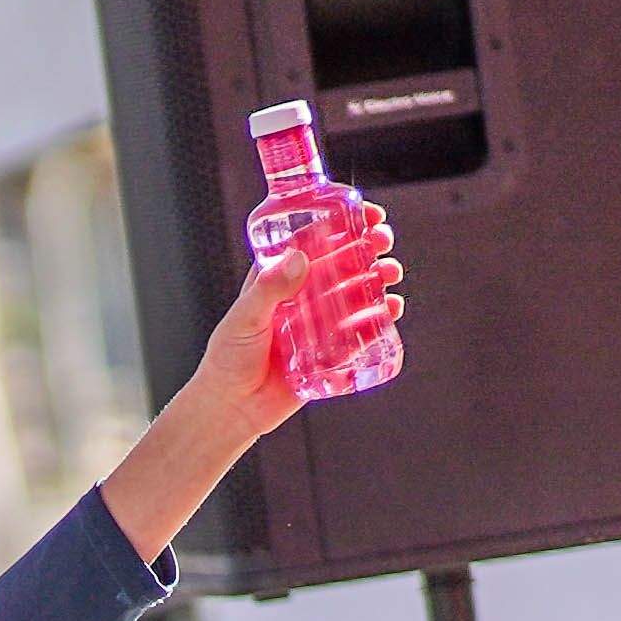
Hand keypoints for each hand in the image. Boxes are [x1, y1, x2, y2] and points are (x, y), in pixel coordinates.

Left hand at [184, 201, 404, 435]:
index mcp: (279, 277)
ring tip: (390, 274)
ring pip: (358, 290)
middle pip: (343, 261)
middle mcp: (304, 295)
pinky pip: (364, 327)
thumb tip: (300, 258)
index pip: (314, 240)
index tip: (365, 213)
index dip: (342, 222)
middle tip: (383, 240)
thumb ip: (269, 290)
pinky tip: (391, 308)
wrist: (234, 407)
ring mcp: (321, 320)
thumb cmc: (229, 358)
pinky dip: (381, 315)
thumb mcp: (245, 318)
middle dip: (368, 247)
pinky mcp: (334, 348)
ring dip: (379, 277)